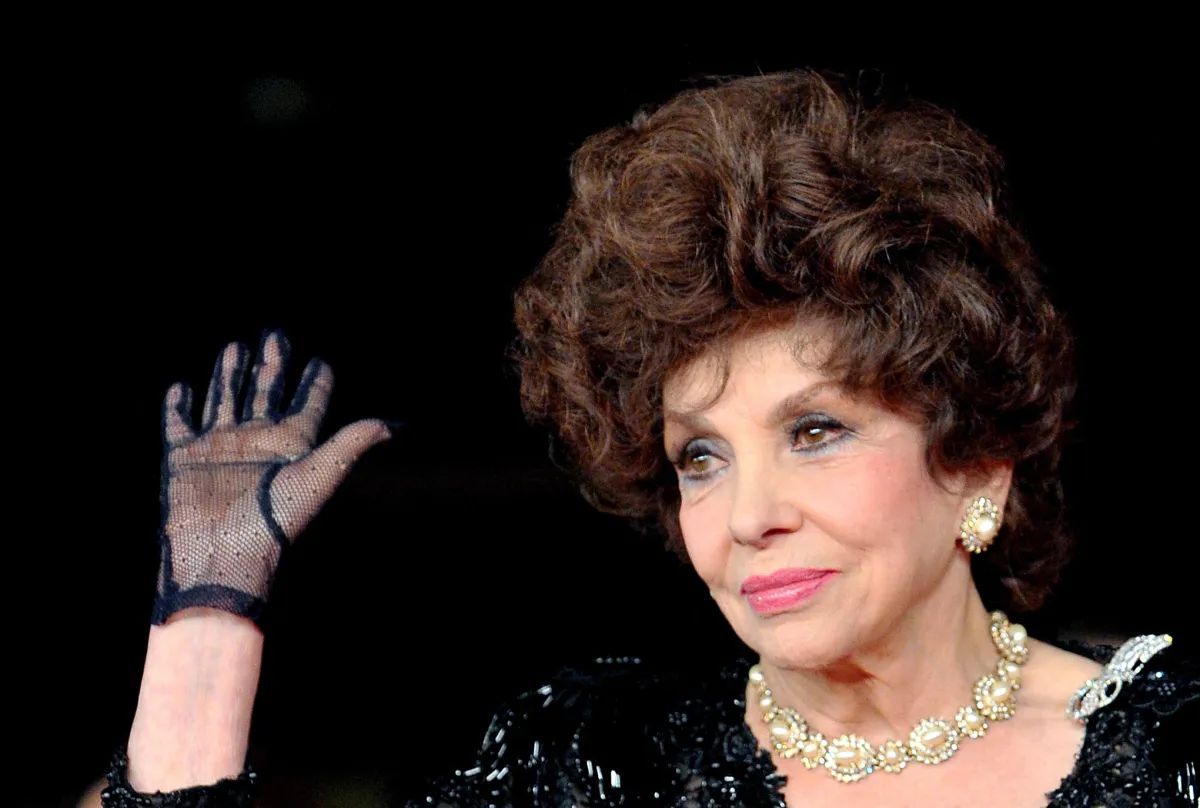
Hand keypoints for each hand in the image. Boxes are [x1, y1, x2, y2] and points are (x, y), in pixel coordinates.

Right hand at [152, 331, 390, 623]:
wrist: (222, 555)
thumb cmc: (274, 520)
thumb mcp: (320, 474)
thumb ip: (352, 444)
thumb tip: (396, 426)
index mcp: (292, 444)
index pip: (309, 404)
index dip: (316, 382)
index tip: (322, 361)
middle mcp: (257, 441)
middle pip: (267, 392)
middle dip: (272, 363)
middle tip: (276, 333)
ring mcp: (220, 447)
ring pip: (225, 399)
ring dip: (230, 374)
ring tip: (237, 346)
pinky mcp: (184, 457)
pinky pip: (179, 424)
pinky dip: (178, 406)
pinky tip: (181, 388)